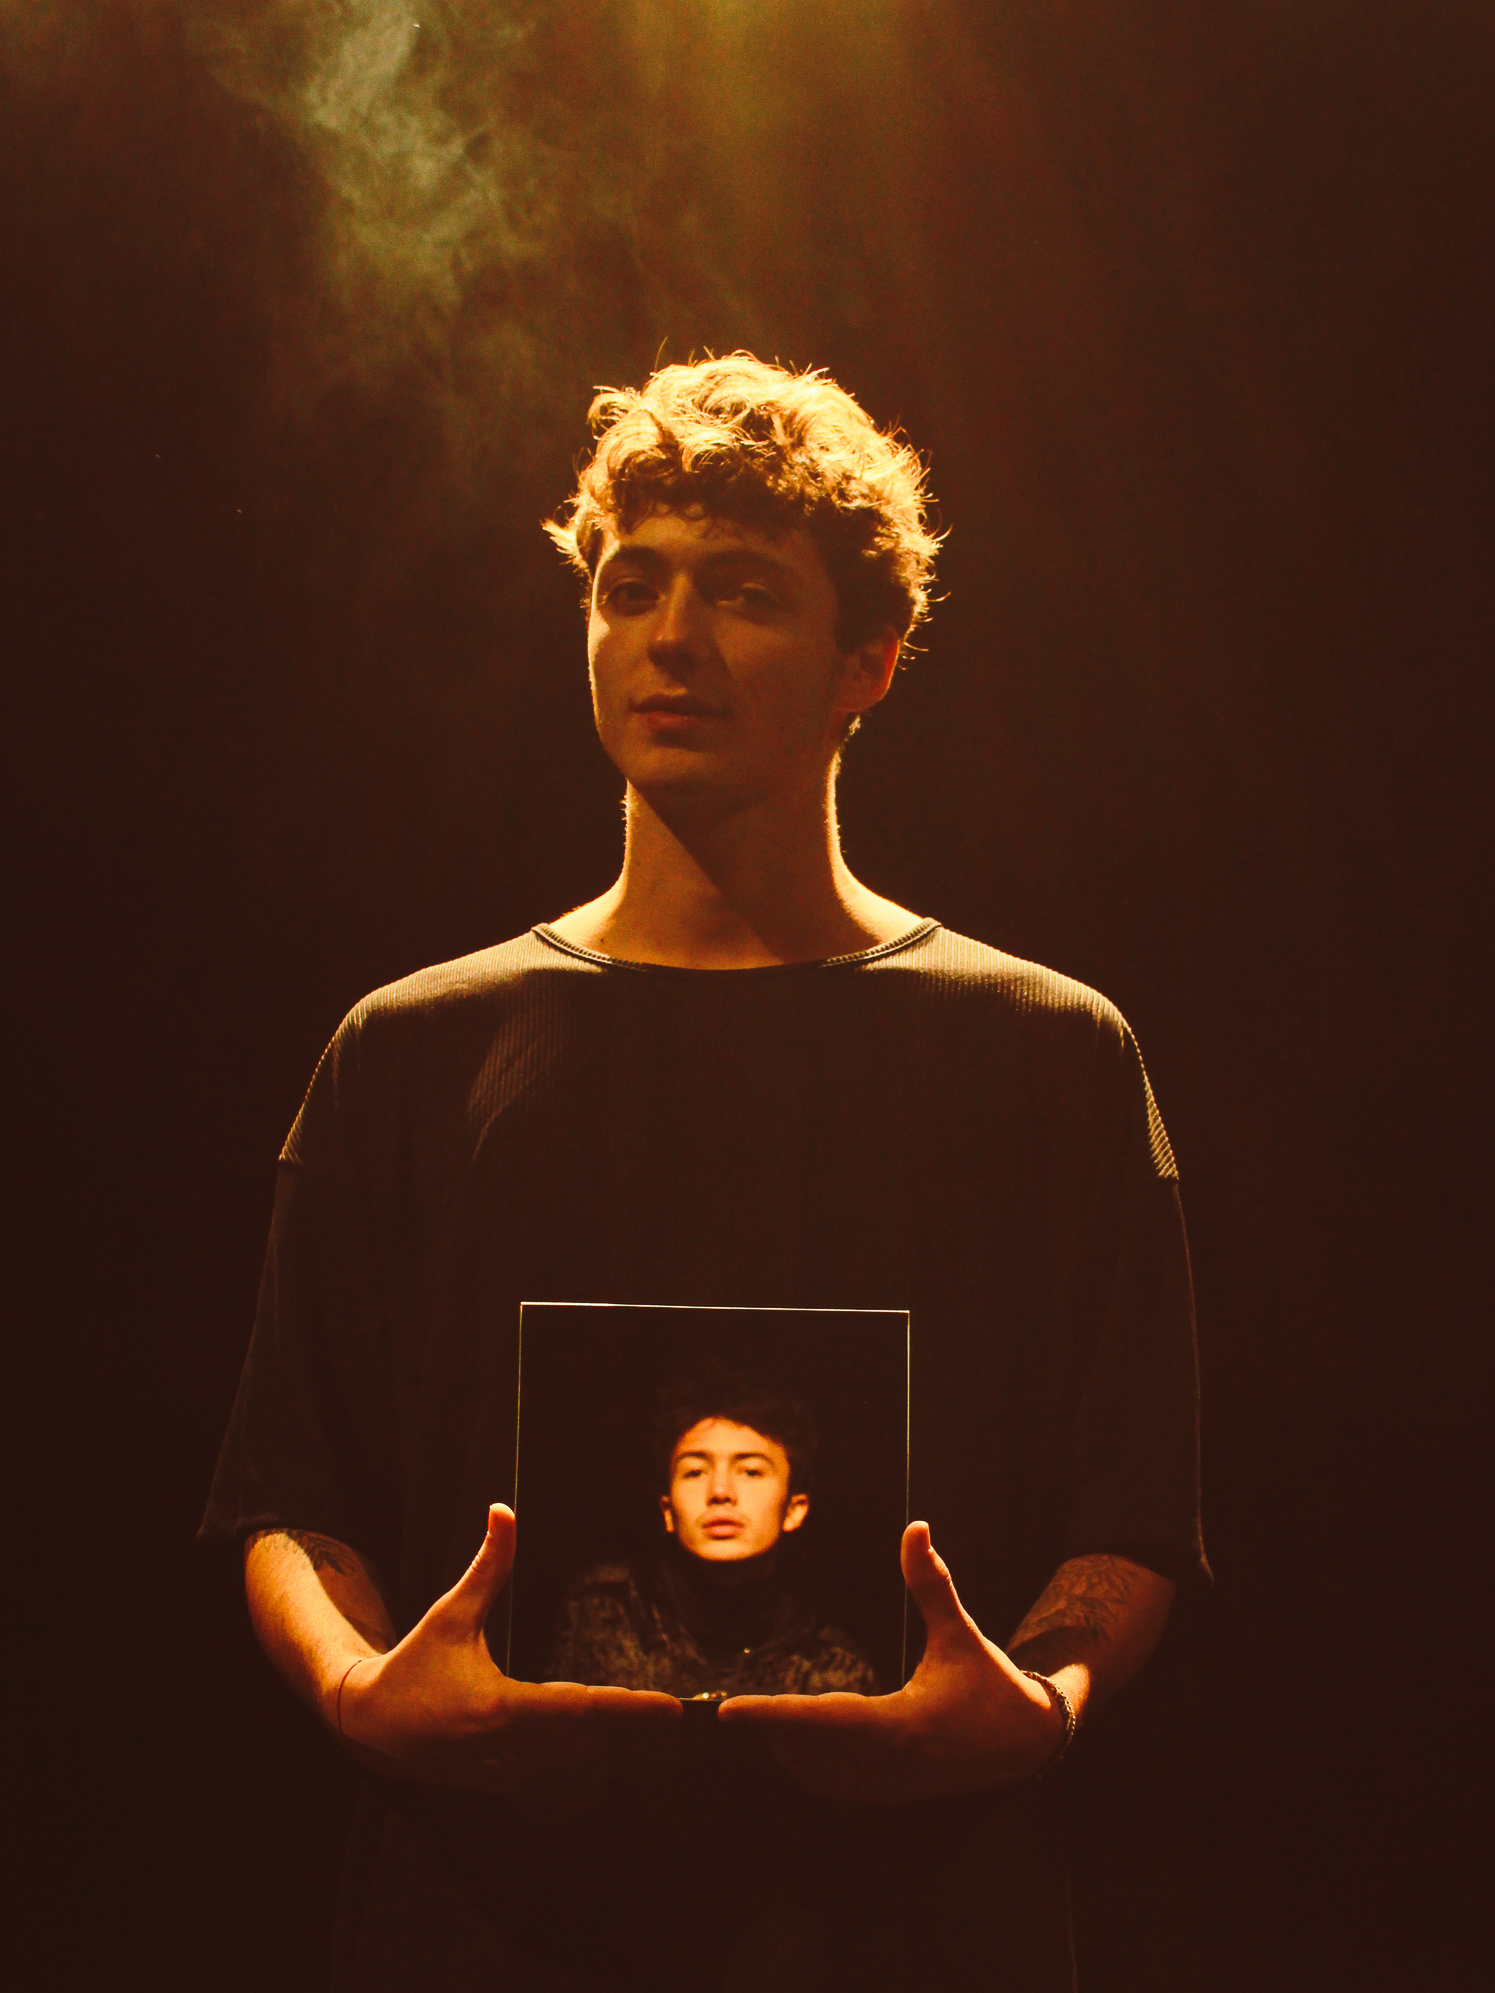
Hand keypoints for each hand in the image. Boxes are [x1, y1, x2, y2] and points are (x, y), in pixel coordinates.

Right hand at [338, 1505, 679, 1792]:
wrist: (369, 1723)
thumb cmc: (414, 1661)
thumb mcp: (452, 1612)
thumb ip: (488, 1565)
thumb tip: (504, 1509)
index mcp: (500, 1707)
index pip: (581, 1710)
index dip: (629, 1709)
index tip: (671, 1708)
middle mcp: (507, 1749)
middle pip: (589, 1737)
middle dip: (630, 1721)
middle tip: (678, 1712)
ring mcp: (503, 1773)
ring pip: (576, 1758)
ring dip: (610, 1738)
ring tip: (653, 1723)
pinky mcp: (500, 1783)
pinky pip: (556, 1769)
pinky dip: (581, 1751)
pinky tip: (605, 1736)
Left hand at [716, 1522, 1064, 1801]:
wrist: (1026, 1742)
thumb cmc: (991, 1683)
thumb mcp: (962, 1632)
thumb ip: (932, 1583)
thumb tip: (916, 1527)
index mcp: (902, 1726)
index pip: (821, 1720)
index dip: (771, 1714)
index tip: (727, 1711)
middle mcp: (889, 1765)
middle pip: (804, 1749)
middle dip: (766, 1726)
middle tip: (726, 1706)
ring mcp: (887, 1786)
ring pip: (812, 1772)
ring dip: (780, 1745)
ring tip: (752, 1717)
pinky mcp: (888, 1793)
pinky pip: (830, 1783)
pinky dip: (803, 1761)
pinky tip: (788, 1739)